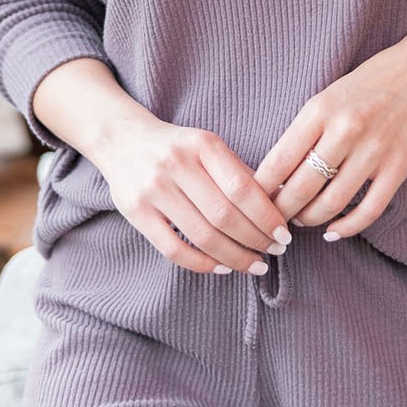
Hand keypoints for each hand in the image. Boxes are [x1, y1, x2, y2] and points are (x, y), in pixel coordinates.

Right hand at [93, 118, 291, 274]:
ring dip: (234, 257)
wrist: (122, 139)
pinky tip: (222, 268)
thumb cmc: (178, 147)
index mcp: (202, 144)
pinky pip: (173, 249)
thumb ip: (240, 173)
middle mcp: (176, 164)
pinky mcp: (135, 211)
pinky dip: (202, 264)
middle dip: (255, 239)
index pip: (242, 188)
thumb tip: (282, 200)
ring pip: (202, 235)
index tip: (284, 235)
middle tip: (274, 252)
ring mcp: (153, 188)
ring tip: (254, 265)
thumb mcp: (209, 146)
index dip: (266, 216)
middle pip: (224, 215)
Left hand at [251, 38, 406, 238]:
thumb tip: (276, 173)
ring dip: (310, 220)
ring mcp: (374, 150)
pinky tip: (334, 231)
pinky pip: (369, 210)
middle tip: (273, 221)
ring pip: (331, 203)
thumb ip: (305, 130)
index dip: (261, 189)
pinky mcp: (400, 166)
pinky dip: (347, 228)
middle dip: (281, 212)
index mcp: (320, 109)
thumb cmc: (370, 82)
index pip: (278, 160)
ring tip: (302, 221)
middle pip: (300, 188)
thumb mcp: (328, 95)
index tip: (252, 201)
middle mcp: (345, 130)